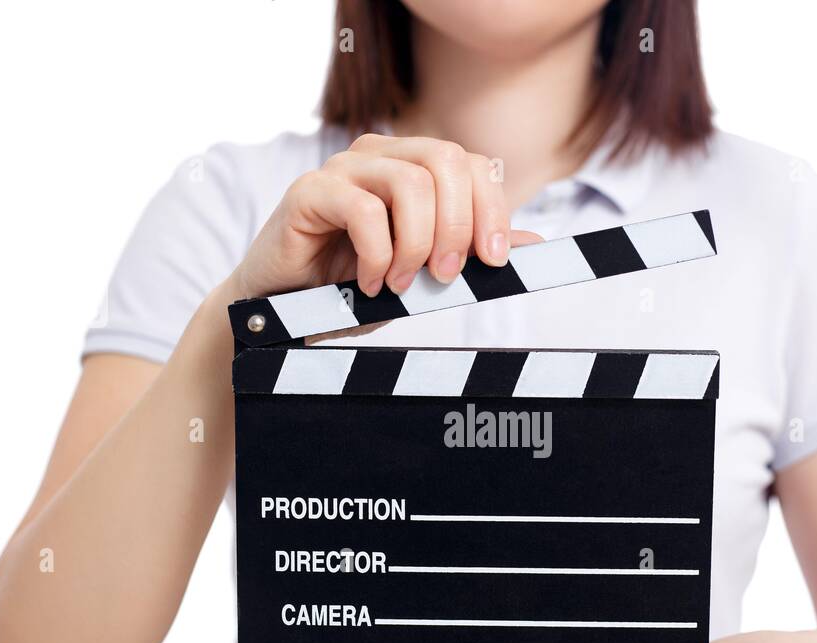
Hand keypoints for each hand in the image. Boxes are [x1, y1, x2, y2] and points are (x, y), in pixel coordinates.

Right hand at [229, 133, 541, 301]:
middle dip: (457, 227)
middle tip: (444, 277)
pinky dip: (377, 255)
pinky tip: (369, 283)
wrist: (284, 313)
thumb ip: (470, 254)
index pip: (470, 164)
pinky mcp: (309, 191)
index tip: (494, 262)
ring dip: (415, 246)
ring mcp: (343, 169)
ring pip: (410, 183)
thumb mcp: (423, 276)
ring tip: (398, 284)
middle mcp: (380, 156)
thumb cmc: (352, 289)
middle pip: (446, 161)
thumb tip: (532, 242)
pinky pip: (364, 210)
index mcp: (412, 168)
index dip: (492, 209)